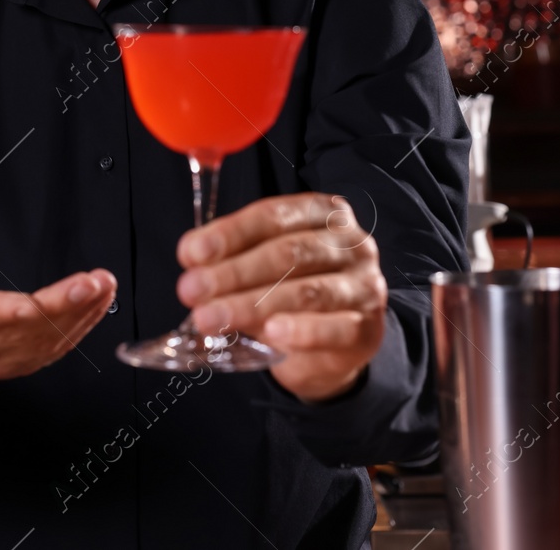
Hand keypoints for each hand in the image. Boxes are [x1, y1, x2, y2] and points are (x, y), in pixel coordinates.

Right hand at [0, 222, 116, 379]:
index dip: (7, 312)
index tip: (33, 303)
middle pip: (23, 330)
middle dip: (62, 306)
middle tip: (94, 282)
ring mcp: (0, 358)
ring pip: (46, 341)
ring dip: (81, 314)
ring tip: (105, 285)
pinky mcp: (21, 361)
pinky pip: (55, 348)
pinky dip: (81, 325)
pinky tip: (100, 302)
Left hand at [176, 193, 386, 403]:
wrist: (333, 346)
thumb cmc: (292, 292)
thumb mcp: (261, 268)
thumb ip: (232, 258)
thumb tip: (193, 258)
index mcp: (322, 213)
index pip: (272, 216)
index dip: (229, 234)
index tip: (191, 253)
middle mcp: (350, 243)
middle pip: (287, 253)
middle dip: (233, 272)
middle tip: (191, 290)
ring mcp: (364, 285)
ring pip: (307, 291)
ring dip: (251, 305)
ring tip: (211, 318)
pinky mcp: (368, 328)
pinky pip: (335, 328)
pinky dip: (301, 331)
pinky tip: (272, 332)